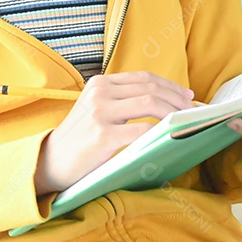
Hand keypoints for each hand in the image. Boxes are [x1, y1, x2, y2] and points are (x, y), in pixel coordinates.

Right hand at [34, 71, 195, 194]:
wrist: (49, 163)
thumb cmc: (80, 140)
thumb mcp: (96, 110)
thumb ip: (122, 102)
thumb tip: (164, 101)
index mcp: (100, 84)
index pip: (144, 78)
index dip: (169, 85)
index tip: (187, 95)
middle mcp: (99, 93)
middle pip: (150, 88)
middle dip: (176, 98)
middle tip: (192, 109)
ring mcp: (100, 113)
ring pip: (149, 103)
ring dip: (173, 111)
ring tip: (184, 121)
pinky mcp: (103, 136)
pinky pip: (142, 130)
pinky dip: (160, 131)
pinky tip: (168, 136)